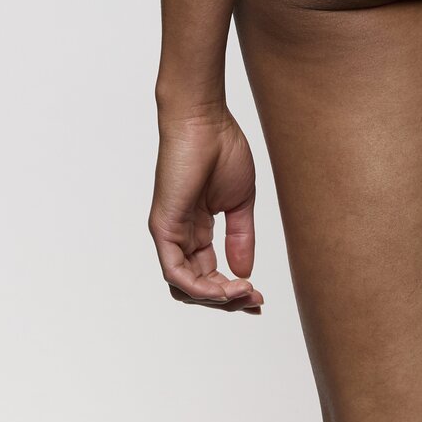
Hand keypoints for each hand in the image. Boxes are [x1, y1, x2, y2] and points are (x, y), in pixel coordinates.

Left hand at [149, 106, 264, 310]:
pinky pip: (175, 272)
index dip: (232, 291)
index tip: (258, 297)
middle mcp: (181, 236)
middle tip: (254, 302)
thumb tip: (244, 272)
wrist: (204, 120)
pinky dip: (200, 286)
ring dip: (216, 298)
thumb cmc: (222, 148)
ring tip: (244, 293)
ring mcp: (169, 234)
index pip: (209, 274)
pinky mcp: (163, 228)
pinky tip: (225, 287)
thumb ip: (241, 236)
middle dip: (227, 300)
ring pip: (185, 286)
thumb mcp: (240, 201)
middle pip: (197, 286)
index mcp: (197, 230)